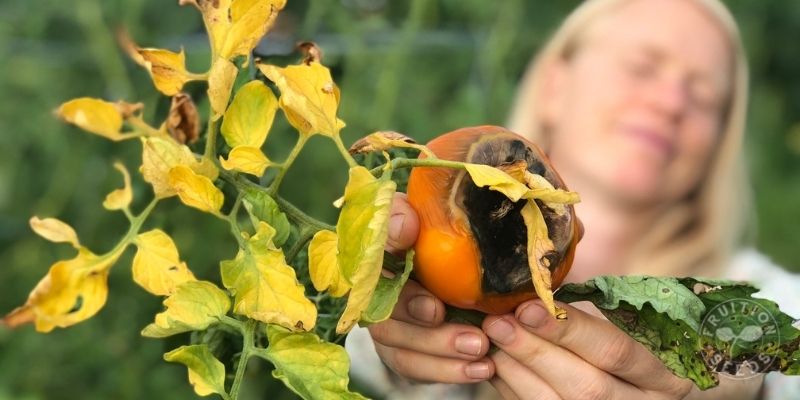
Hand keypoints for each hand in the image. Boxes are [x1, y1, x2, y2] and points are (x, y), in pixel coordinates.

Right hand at [368, 193, 495, 383]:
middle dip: (431, 337)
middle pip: (388, 324)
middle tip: (475, 340)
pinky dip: (447, 371)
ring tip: (483, 356)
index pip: (372, 273)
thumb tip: (404, 225)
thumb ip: (404, 214)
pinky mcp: (399, 348)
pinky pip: (415, 367)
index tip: (436, 309)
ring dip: (443, 357)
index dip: (403, 298)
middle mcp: (368, 295)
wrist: (448, 249)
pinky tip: (481, 369)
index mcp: (371, 257)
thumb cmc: (432, 227)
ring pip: (402, 351)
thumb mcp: (422, 212)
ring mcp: (383, 325)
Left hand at [483, 299, 693, 399]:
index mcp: (665, 373)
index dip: (568, 329)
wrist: (639, 389)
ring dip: (515, 370)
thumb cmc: (634, 343)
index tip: (528, 306)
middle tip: (497, 322)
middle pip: (584, 385)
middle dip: (534, 351)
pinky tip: (493, 361)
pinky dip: (510, 387)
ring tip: (489, 339)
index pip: (614, 350)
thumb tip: (549, 262)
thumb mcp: (631, 322)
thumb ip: (596, 299)